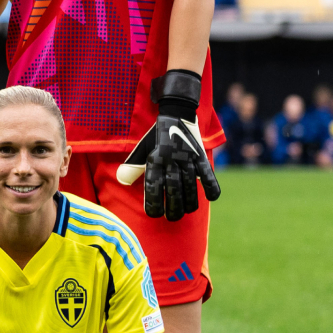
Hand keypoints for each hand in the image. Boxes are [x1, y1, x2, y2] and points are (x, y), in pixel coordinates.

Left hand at [116, 70, 220, 220]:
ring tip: (187, 212)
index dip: (153, 202)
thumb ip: (132, 167)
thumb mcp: (140, 150)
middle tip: (172, 218)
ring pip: (190, 185)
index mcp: (154, 160)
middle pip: (173, 189)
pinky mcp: (201, 156)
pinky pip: (208, 173)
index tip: (154, 214)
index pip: (153, 186)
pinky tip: (211, 198)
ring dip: (190, 201)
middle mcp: (171, 160)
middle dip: (172, 207)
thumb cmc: (155, 139)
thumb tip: (121, 180)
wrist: (175, 114)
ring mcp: (187, 158)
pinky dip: (211, 186)